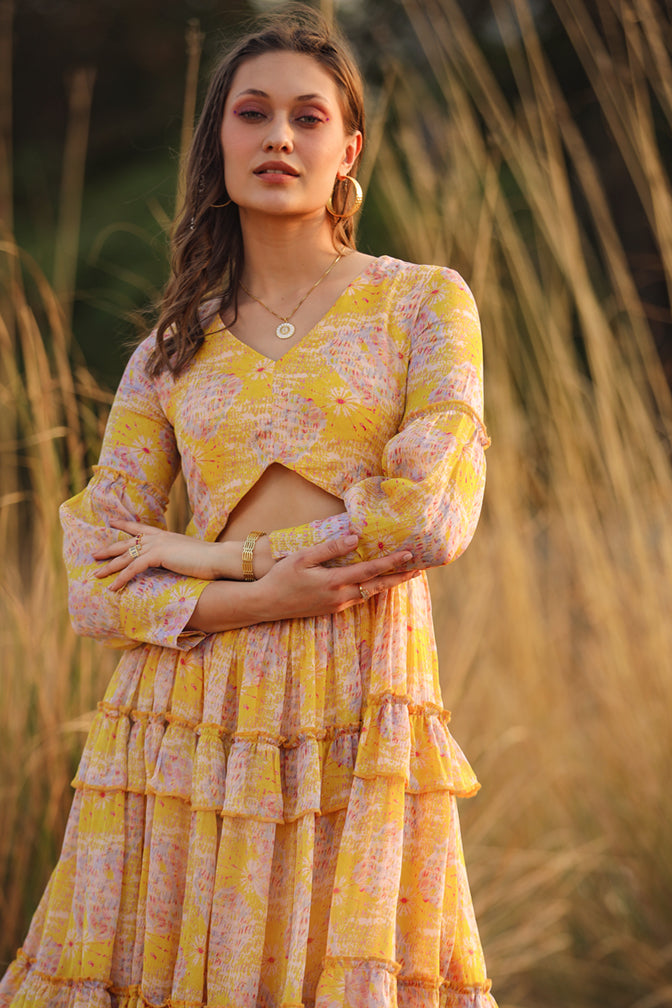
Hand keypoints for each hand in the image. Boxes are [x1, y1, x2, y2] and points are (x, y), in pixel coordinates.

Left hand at [92, 519, 237, 589]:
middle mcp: (159, 537)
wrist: (218, 558)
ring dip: (110, 567)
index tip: (112, 522)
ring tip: (96, 574)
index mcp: (165, 535)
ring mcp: (157, 545)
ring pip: (126, 556)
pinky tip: (113, 587)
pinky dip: (122, 578)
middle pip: (127, 542)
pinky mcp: (158, 556)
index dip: (125, 525)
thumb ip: (176, 556)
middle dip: (109, 549)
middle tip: (94, 554)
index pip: (140, 528)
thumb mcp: (188, 555)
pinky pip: (134, 568)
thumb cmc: (209, 560)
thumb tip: (173, 562)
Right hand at [254, 533, 419, 621]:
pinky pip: (359, 598)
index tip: (409, 555)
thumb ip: (330, 549)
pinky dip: (372, 590)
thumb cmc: (281, 578)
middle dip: (399, 577)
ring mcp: (336, 605)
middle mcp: (340, 597)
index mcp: (334, 582)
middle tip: (419, 569)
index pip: (370, 571)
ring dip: (387, 584)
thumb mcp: (302, 558)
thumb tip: (355, 538)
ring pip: (369, 594)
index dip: (391, 562)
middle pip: (377, 587)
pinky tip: (376, 583)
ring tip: (403, 575)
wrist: (265, 604)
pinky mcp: (331, 609)